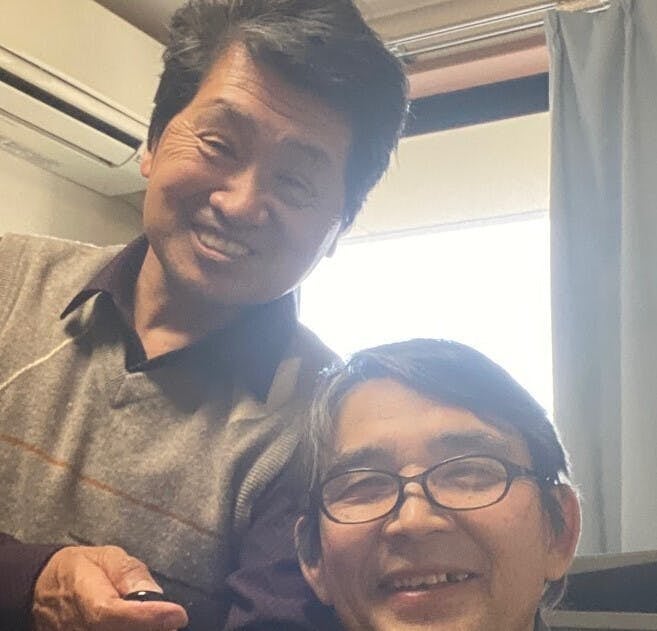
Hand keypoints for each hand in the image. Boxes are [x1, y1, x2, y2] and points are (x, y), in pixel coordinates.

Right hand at [32, 545, 188, 630]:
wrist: (43, 587)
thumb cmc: (80, 568)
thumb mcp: (107, 556)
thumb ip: (129, 573)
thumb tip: (155, 594)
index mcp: (84, 597)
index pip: (114, 614)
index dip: (147, 617)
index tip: (178, 615)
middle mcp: (79, 627)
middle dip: (151, 627)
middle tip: (171, 618)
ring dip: (145, 629)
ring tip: (159, 620)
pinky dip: (134, 630)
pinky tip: (145, 624)